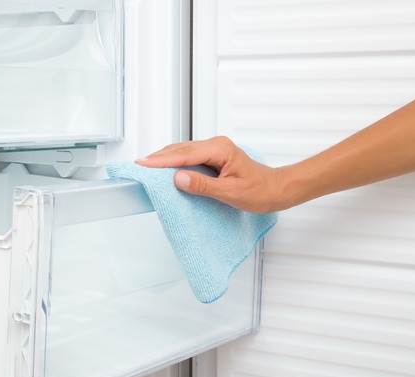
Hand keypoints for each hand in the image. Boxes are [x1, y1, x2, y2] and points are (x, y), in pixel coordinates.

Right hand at [135, 136, 287, 212]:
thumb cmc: (260, 191)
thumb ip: (203, 186)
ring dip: (164, 159)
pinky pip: (188, 157)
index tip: (144, 164)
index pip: (184, 154)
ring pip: (182, 152)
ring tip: (146, 167)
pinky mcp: (212, 157)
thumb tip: (179, 178)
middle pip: (180, 150)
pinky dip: (174, 162)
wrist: (276, 189)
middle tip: (138, 165)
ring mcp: (213, 150)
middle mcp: (216, 145)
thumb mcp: (230, 193)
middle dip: (158, 157)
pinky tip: (165, 170)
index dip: (161, 160)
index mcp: (220, 150)